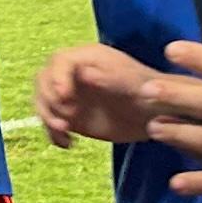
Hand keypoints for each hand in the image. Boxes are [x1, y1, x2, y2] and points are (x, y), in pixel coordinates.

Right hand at [35, 43, 164, 146]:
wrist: (158, 117)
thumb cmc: (153, 96)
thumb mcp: (138, 85)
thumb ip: (113, 78)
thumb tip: (85, 73)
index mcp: (90, 58)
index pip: (60, 61)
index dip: (57, 78)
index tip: (64, 99)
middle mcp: (75, 72)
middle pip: (44, 79)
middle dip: (49, 100)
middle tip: (64, 120)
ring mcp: (71, 93)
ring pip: (43, 100)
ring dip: (47, 117)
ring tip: (65, 133)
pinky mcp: (71, 114)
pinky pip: (51, 121)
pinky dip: (53, 134)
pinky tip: (69, 144)